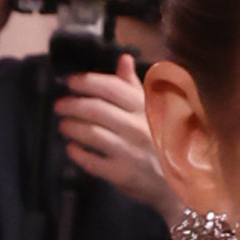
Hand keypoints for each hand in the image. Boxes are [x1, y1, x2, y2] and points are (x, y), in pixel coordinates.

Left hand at [53, 59, 175, 211]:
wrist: (180, 181)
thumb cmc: (161, 142)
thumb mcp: (154, 110)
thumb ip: (134, 87)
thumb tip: (123, 58)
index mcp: (145, 107)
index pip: (111, 88)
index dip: (87, 82)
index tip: (70, 82)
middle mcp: (137, 126)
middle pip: (96, 109)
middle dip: (72, 104)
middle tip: (59, 105)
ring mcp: (129, 151)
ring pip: (91, 133)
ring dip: (72, 126)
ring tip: (63, 125)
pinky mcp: (121, 174)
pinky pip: (91, 161)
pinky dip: (77, 153)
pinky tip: (71, 148)